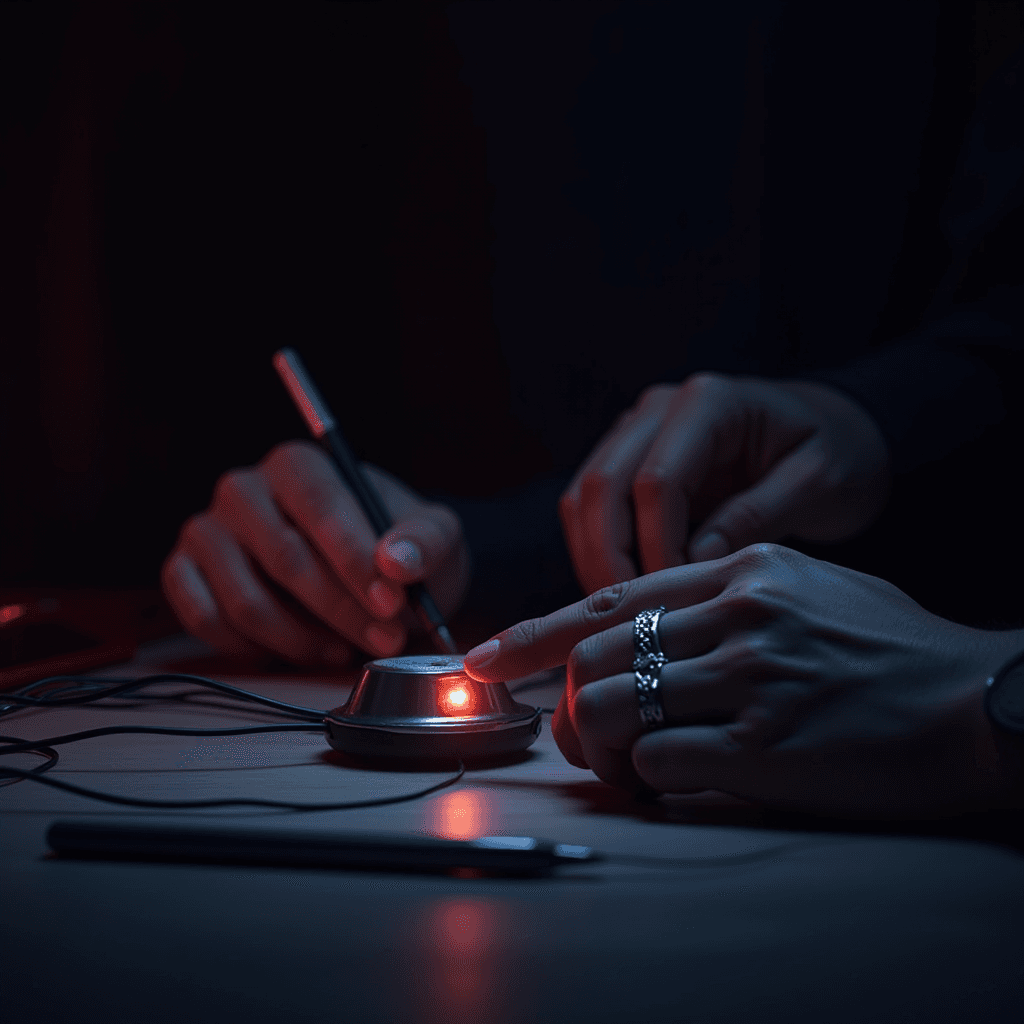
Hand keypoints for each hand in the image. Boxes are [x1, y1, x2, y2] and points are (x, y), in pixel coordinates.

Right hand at [161, 441, 469, 665]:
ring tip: (347, 649)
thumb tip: (397, 562)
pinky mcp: (183, 574)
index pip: (322, 510)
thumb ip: (424, 541)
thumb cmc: (395, 547)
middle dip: (341, 610)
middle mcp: (243, 490)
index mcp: (298, 465)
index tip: (393, 603)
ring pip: (245, 601)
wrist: (364, 571)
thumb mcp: (432, 536)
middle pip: (285, 559)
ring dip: (303, 640)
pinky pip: (206, 621)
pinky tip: (301, 649)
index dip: (356, 561)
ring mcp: (207, 533)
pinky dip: (257, 648)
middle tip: (385, 639)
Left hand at [464, 544, 1023, 817]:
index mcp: (741, 567)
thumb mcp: (808, 587)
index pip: (607, 595)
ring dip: (596, 744)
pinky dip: (645, 778)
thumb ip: (725, 595)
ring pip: (605, 706)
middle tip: (578, 733)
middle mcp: (737, 613)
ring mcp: (750, 677)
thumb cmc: (891, 649)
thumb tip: (643, 628)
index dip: (532, 629)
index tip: (483, 656)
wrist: (980, 698)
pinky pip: (656, 759)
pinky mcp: (766, 747)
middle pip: (590, 655)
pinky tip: (673, 780)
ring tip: (623, 762)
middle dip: (563, 702)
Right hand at [559, 373, 890, 594]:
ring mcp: (637, 431)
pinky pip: (591, 509)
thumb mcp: (818, 484)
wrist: (834, 433)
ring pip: (582, 498)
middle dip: (609, 558)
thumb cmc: (836, 454)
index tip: (679, 600)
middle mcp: (659, 409)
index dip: (657, 547)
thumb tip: (693, 562)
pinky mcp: (628, 460)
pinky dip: (598, 551)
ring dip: (593, 558)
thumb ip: (755, 516)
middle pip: (601, 485)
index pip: (656, 481)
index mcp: (708, 403)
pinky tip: (626, 595)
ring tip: (624, 615)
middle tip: (633, 620)